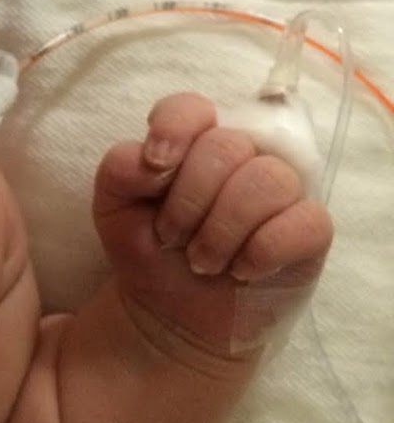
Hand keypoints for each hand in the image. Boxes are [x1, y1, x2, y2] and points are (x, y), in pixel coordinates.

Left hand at [93, 93, 332, 364]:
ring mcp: (281, 191)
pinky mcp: (309, 230)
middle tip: (173, 239)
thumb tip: (154, 158)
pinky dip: (263, 250)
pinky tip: (242, 270)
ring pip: (267, 179)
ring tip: (203, 261)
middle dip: (189, 202)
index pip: (192, 108)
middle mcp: (242, 157)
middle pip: (226, 147)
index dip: (175, 128)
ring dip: (222, 231)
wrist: (171, 314)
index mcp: (193, 143)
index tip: (156, 167)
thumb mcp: (113, 209)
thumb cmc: (149, 251)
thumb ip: (120, 169)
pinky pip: (305, 220)